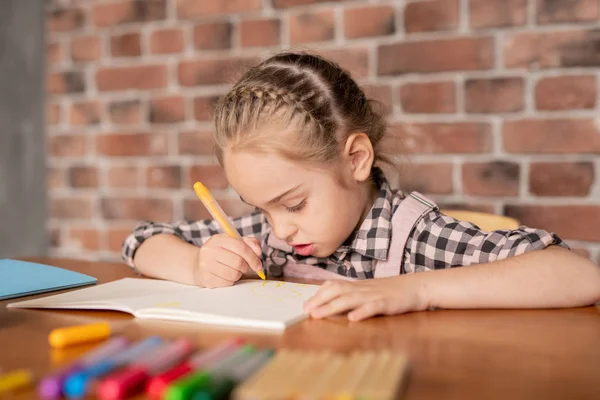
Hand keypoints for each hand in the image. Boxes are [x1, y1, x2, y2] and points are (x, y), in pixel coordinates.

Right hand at [192, 234, 262, 287]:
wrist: (199, 265)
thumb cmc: (222, 253)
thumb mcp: (234, 243)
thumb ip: (249, 243)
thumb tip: (258, 251)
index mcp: (218, 239)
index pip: (240, 247)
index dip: (253, 257)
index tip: (258, 265)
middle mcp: (209, 251)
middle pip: (238, 262)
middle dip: (246, 267)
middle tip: (246, 268)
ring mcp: (206, 265)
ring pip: (233, 274)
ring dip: (238, 274)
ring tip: (234, 270)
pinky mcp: (206, 279)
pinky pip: (227, 283)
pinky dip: (231, 281)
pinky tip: (226, 276)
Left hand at [303, 275, 428, 320]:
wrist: (417, 286)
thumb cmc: (392, 291)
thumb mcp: (370, 291)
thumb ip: (354, 296)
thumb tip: (335, 304)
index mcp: (358, 286)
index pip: (334, 286)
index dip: (319, 294)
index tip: (306, 304)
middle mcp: (363, 289)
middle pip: (338, 291)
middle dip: (320, 300)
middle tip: (306, 310)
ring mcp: (375, 295)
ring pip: (350, 299)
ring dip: (333, 307)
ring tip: (319, 314)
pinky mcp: (387, 303)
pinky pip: (373, 307)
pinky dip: (362, 312)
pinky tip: (352, 319)